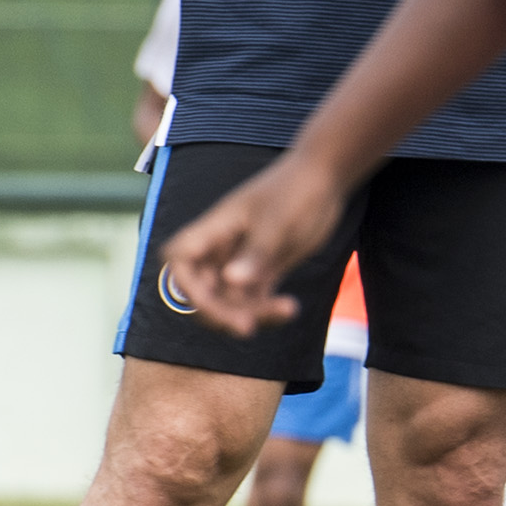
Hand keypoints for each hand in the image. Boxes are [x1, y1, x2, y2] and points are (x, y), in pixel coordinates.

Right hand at [159, 153, 342, 333]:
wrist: (325, 178)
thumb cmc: (297, 191)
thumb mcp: (278, 223)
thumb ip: (256, 253)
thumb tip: (230, 281)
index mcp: (215, 228)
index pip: (180, 260)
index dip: (186, 286)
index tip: (209, 302)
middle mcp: (224, 246)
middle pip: (203, 288)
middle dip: (219, 311)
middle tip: (248, 327)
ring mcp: (244, 258)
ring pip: (232, 298)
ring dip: (252, 312)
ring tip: (288, 310)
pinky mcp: (266, 268)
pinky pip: (256, 298)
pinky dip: (268, 309)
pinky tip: (290, 310)